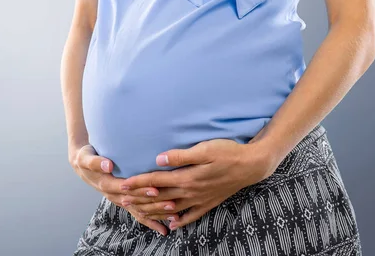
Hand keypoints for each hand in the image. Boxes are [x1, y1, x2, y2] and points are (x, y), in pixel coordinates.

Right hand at [69, 144, 170, 235]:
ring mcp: (119, 200)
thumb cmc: (86, 158)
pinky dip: (151, 222)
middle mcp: (114, 195)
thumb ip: (96, 162)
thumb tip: (108, 165)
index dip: (141, 190)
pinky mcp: (124, 202)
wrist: (82, 165)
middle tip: (172, 203)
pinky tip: (164, 230)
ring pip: (140, 210)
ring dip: (156, 214)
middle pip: (137, 202)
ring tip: (174, 215)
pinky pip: (138, 214)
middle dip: (154, 204)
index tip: (155, 190)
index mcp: (106, 184)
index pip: (126, 189)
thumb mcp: (86, 158)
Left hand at [118, 139, 277, 229]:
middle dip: (139, 199)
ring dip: (154, 211)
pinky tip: (172, 225)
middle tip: (122, 201)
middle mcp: (191, 191)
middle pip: (160, 197)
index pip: (156, 181)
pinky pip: (191, 215)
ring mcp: (200, 199)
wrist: (252, 165)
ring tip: (140, 213)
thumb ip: (180, 156)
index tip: (122, 185)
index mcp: (187, 177)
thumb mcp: (204, 149)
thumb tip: (159, 159)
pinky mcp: (209, 202)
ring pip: (172, 208)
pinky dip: (180, 221)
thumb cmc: (227, 152)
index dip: (137, 183)